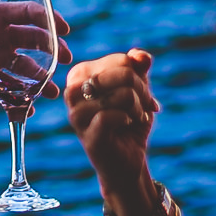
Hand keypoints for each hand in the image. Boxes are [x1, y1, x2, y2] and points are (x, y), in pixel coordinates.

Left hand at [0, 4, 72, 102]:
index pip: (24, 13)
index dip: (47, 17)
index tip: (63, 29)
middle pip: (33, 42)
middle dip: (52, 50)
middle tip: (64, 62)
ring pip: (25, 70)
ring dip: (40, 80)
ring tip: (50, 93)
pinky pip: (10, 94)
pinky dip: (20, 102)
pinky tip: (28, 111)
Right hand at [65, 48, 159, 191]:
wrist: (128, 161)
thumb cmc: (129, 122)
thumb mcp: (138, 91)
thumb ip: (139, 69)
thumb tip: (141, 55)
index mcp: (81, 75)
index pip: (121, 60)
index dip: (139, 75)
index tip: (141, 93)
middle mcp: (73, 91)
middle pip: (123, 74)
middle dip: (142, 91)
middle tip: (142, 106)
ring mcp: (77, 114)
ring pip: (121, 94)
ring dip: (137, 107)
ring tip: (135, 117)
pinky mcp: (87, 135)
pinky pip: (112, 116)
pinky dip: (129, 119)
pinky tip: (126, 125)